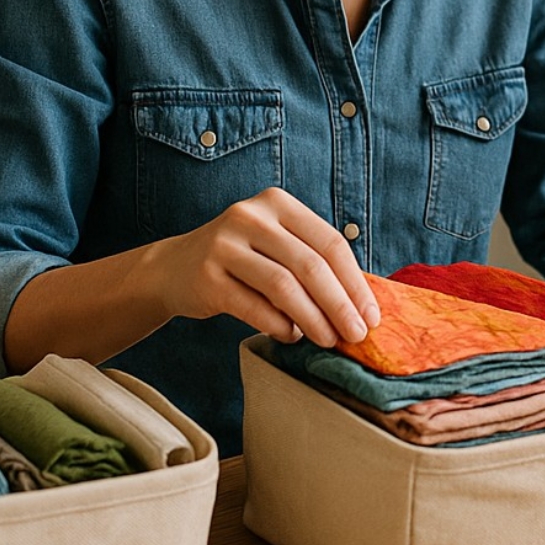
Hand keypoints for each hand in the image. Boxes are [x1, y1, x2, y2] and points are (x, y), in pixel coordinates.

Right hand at [134, 188, 380, 346]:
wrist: (173, 268)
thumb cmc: (241, 260)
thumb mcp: (275, 244)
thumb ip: (313, 261)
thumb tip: (362, 305)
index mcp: (277, 203)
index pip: (330, 242)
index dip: (355, 282)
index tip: (371, 316)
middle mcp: (250, 216)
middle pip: (310, 264)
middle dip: (339, 305)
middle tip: (356, 335)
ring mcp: (224, 244)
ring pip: (283, 286)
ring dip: (313, 319)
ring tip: (328, 341)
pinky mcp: (206, 276)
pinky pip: (253, 307)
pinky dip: (279, 326)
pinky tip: (292, 336)